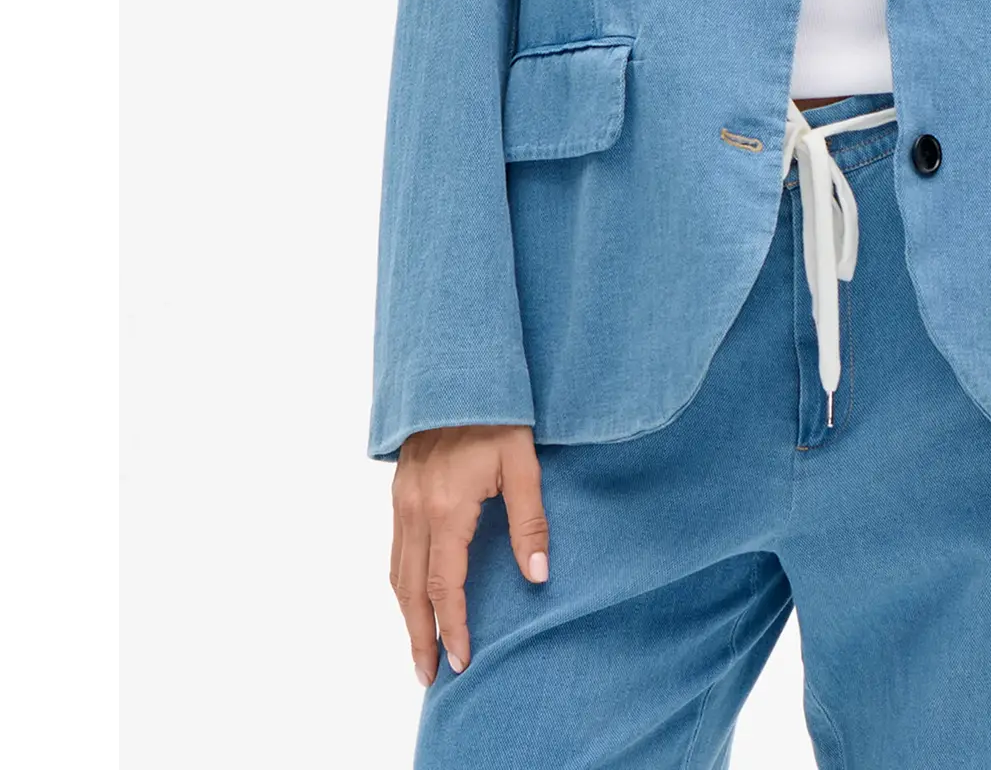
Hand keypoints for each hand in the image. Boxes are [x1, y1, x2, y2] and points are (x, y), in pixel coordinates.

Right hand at [391, 425, 548, 683]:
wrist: (457, 372)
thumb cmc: (497, 415)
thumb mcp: (522, 465)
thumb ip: (530, 523)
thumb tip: (537, 577)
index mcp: (446, 509)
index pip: (444, 585)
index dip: (452, 626)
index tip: (461, 659)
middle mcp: (416, 510)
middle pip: (410, 590)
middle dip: (418, 636)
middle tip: (428, 676)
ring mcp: (402, 500)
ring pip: (396, 571)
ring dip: (405, 614)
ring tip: (418, 647)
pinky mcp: (400, 490)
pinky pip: (395, 548)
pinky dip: (400, 582)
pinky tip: (412, 596)